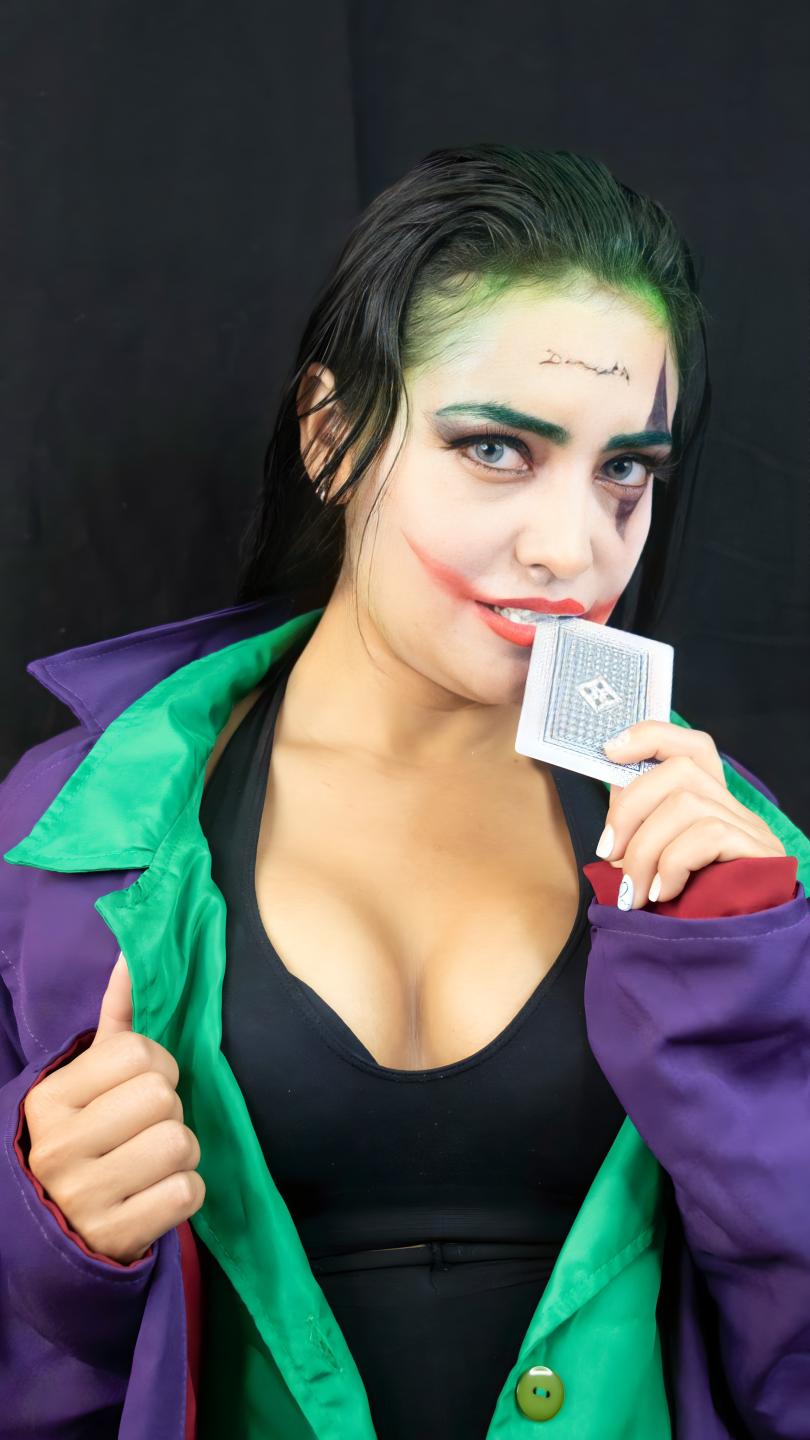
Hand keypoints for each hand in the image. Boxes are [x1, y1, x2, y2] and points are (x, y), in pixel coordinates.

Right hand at [24, 953, 204, 1263]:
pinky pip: (188, 1192)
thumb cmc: (90, 1137)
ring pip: (180, 1142)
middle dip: (169, 1109)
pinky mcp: (116, 1238)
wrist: (63, 1233)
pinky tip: (156, 1195)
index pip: (137, 1051)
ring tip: (153, 1161)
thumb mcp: (91, 1078)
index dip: (157, 1065)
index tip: (142, 1086)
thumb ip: (117, 1015)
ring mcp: (84, 1198)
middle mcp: (58, 1147)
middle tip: (147, 1128)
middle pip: (163, 1097)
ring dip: (182, 1152)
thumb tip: (133, 951)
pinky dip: (185, 1191)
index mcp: (49, 1099)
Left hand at [596, 721, 785, 910]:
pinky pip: (706, 835)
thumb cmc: (689, 917)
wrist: (734, 965)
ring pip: (686, 803)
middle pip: (679, 770)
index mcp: (708, 805)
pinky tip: (663, 894)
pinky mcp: (759, 854)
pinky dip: (673, 864)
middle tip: (607, 853)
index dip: (649, 737)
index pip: (690, 746)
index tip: (608, 750)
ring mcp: (750, 830)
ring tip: (635, 891)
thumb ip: (639, 839)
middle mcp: (734, 809)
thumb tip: (609, 825)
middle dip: (629, 808)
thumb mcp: (656, 871)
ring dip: (645, 848)